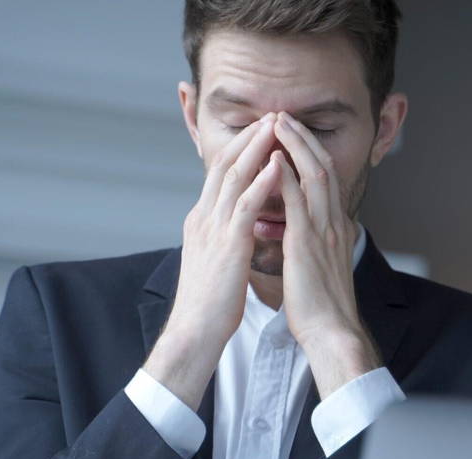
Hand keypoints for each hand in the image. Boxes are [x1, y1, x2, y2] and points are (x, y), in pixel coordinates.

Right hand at [143, 112, 280, 408]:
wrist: (194, 331)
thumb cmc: (209, 302)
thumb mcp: (216, 259)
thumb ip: (224, 236)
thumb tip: (237, 225)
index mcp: (202, 220)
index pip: (220, 173)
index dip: (241, 148)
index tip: (262, 129)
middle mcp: (204, 217)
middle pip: (225, 165)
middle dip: (249, 137)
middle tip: (271, 114)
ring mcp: (213, 229)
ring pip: (233, 177)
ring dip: (256, 148)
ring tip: (275, 125)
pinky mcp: (227, 245)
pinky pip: (244, 205)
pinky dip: (261, 181)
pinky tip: (277, 165)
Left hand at [271, 112, 382, 396]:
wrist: (331, 332)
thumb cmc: (321, 307)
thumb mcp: (319, 267)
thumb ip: (314, 244)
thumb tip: (303, 234)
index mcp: (335, 229)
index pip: (325, 179)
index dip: (309, 152)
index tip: (291, 133)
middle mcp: (333, 223)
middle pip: (323, 167)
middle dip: (303, 138)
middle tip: (284, 115)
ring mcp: (323, 231)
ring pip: (314, 175)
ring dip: (295, 146)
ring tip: (278, 123)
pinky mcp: (308, 243)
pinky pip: (299, 201)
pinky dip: (287, 176)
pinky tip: (275, 159)